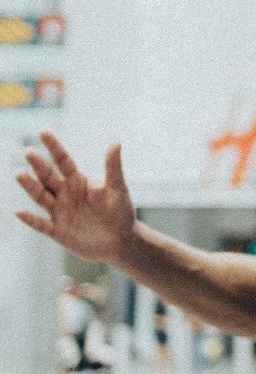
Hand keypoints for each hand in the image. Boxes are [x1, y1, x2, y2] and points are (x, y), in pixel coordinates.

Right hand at [15, 132, 136, 266]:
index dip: (54, 147)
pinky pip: (41, 224)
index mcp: (78, 181)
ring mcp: (59, 212)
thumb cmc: (120, 212)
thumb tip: (115, 141)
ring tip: (19, 174)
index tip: (43, 132)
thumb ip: (113, 167)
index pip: (63, 161)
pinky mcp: (58, 231)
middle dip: (39, 165)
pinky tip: (18, 212)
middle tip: (29, 152)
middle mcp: (65, 194)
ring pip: (41, 197)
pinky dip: (30, 219)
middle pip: (48, 177)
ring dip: (30, 186)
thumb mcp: (118, 189)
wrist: (120, 241)